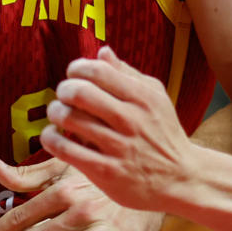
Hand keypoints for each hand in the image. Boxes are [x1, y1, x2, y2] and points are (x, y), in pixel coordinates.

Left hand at [41, 48, 198, 214]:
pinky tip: (52, 135)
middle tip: (63, 95)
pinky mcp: (106, 172)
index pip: (99, 71)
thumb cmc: (163, 133)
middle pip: (80, 93)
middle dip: (63, 89)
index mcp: (143, 98)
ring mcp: (119, 147)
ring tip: (57, 113)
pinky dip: (51, 139)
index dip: (77, 68)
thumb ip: (128, 74)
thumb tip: (102, 52)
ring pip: (70, 120)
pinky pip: (66, 150)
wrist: (180, 178)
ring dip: (55, 112)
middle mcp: (132, 121)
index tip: (73, 74)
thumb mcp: (155, 98)